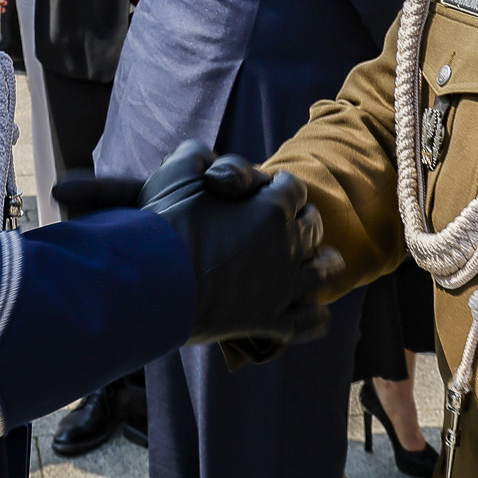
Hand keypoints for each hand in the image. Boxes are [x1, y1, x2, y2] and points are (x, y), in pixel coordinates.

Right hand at [136, 141, 338, 347]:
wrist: (151, 281)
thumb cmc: (165, 223)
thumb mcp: (180, 172)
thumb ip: (200, 156)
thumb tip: (208, 160)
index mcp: (272, 208)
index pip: (293, 189)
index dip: (282, 188)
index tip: (271, 191)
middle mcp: (287, 245)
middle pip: (312, 226)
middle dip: (305, 220)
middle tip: (298, 222)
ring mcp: (282, 286)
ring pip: (322, 272)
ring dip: (325, 263)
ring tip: (326, 262)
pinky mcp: (269, 321)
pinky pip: (306, 322)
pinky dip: (316, 318)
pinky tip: (319, 316)